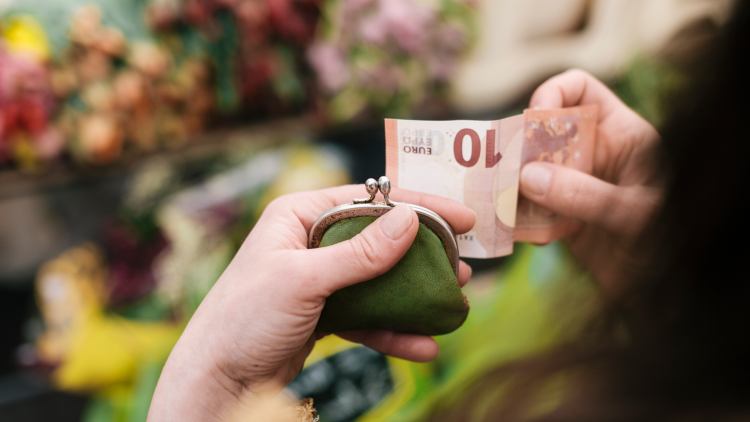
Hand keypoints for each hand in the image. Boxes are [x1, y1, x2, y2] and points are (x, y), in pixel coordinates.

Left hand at [148, 185, 475, 421]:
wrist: (215, 380)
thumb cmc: (243, 319)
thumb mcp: (303, 279)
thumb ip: (359, 253)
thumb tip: (410, 220)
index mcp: (299, 215)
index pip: (371, 200)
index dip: (419, 206)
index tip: (462, 219)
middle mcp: (310, 241)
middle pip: (380, 240)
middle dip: (423, 256)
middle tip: (462, 268)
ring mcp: (319, 279)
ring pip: (378, 280)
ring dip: (415, 294)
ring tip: (454, 303)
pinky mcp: (323, 313)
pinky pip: (367, 316)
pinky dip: (394, 330)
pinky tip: (422, 346)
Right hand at [519, 69, 662, 291]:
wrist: (661, 296)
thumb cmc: (667, 247)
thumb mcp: (635, 216)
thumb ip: (586, 195)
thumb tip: (527, 177)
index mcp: (621, 135)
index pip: (580, 90)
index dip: (552, 94)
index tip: (533, 122)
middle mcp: (593, 154)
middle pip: (543, 130)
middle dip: (520, 147)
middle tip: (505, 171)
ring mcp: (574, 185)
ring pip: (528, 169)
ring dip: (513, 186)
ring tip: (506, 204)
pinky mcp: (559, 216)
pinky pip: (526, 206)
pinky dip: (518, 217)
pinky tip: (528, 234)